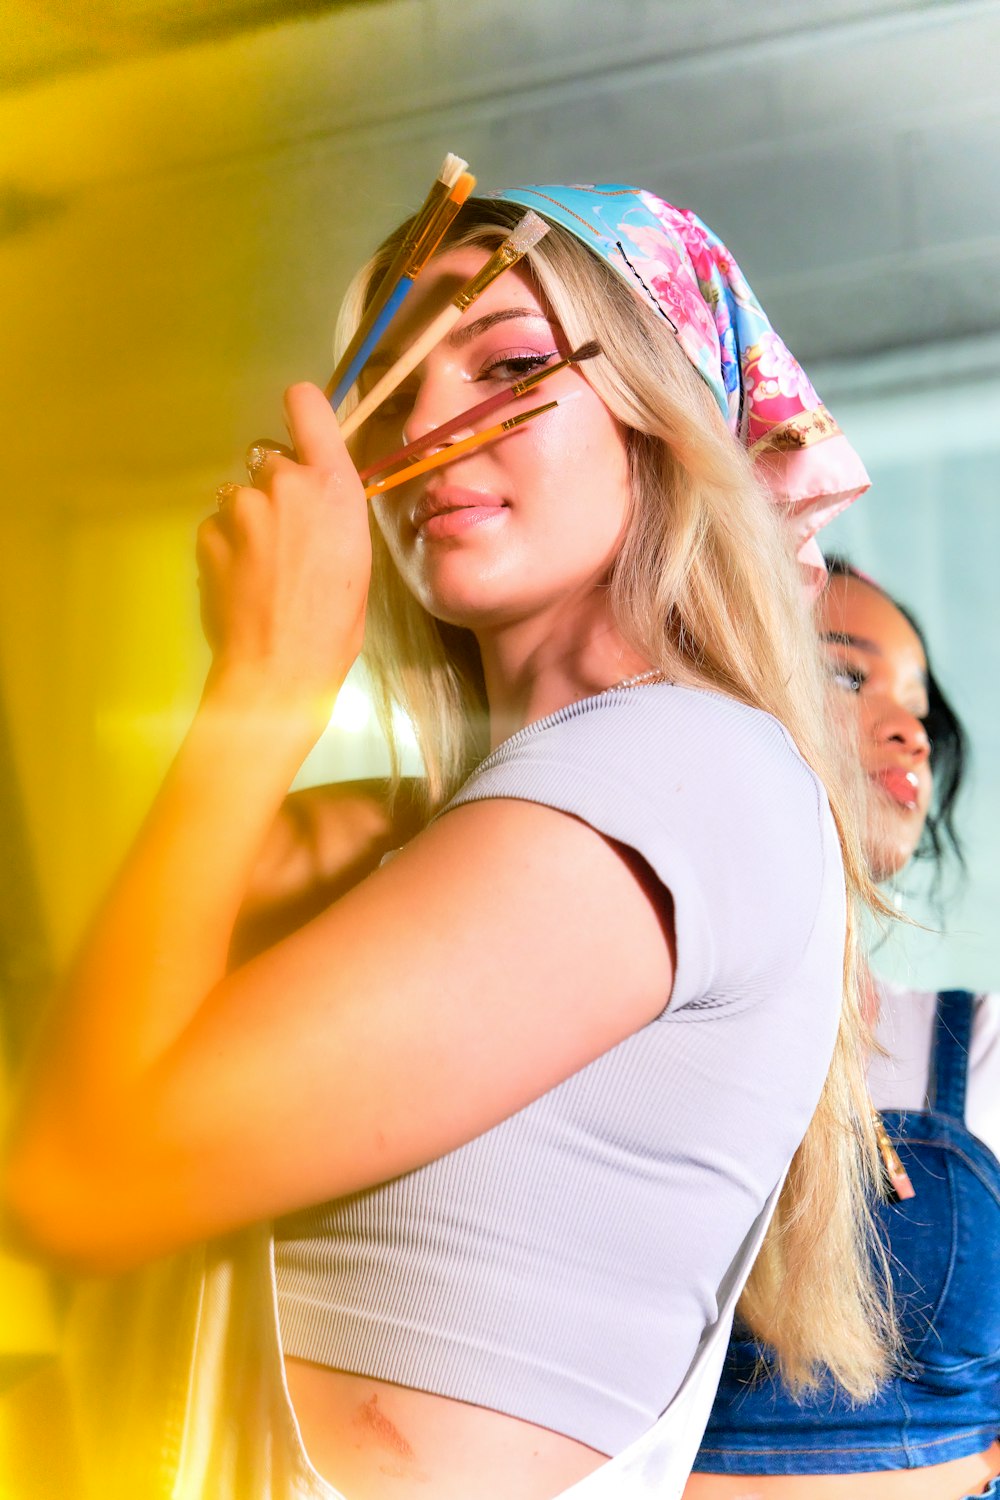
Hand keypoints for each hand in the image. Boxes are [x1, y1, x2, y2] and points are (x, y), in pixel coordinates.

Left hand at [197, 383, 370, 727]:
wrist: (281, 669)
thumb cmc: (336, 623)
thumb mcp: (356, 557)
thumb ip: (332, 512)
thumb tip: (315, 501)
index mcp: (333, 486)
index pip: (306, 406)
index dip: (301, 409)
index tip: (299, 422)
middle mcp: (285, 484)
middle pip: (271, 462)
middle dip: (276, 489)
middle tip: (287, 538)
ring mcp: (242, 509)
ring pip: (240, 497)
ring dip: (248, 521)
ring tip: (261, 568)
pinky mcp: (208, 535)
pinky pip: (216, 528)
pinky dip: (225, 547)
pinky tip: (240, 582)